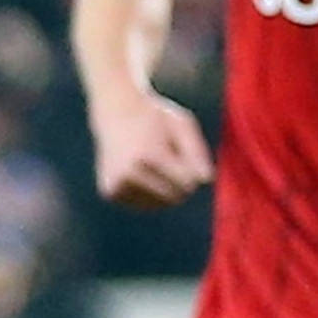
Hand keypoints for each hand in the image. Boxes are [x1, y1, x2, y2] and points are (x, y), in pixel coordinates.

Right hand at [89, 91, 210, 207]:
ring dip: (164, 190)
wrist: (115, 112)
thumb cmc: (156, 118)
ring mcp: (116, 184)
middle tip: (171, 162)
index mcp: (149, 155)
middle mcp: (129, 172)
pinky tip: (142, 173)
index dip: (193, 174)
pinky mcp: (110, 191)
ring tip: (154, 165)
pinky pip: (143, 205)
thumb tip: (207, 180)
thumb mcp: (182, 124)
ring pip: (159, 205)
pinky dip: (149, 194)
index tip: (186, 159)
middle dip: (180, 185)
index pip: (187, 184)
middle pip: (174, 198)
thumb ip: (196, 152)